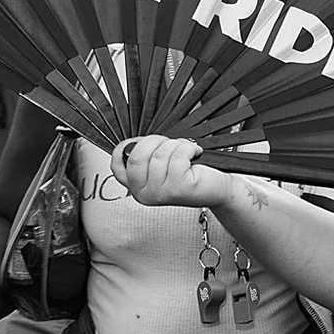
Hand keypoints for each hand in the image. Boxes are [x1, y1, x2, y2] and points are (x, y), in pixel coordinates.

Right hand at [112, 136, 230, 208]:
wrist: (217, 187)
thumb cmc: (190, 173)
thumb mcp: (162, 164)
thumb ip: (145, 155)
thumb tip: (135, 141)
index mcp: (136, 187)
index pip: (116, 166)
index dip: (124, 147)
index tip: (141, 140)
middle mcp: (144, 193)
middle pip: (136, 156)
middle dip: (154, 141)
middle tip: (170, 143)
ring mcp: (160, 193)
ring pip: (159, 154)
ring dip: (175, 144)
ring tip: (186, 150)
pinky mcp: (178, 189)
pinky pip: (177, 156)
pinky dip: (188, 148)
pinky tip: (195, 153)